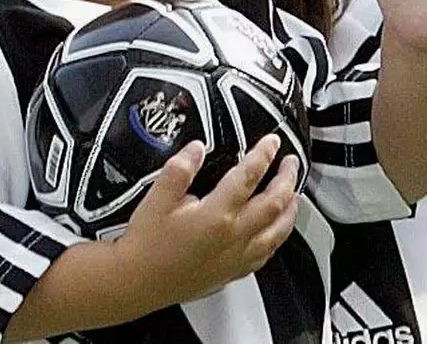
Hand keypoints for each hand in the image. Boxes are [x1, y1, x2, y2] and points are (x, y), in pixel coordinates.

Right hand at [115, 135, 299, 306]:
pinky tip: (275, 232)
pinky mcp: (230, 273)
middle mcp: (232, 237)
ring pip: (277, 232)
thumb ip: (179, 170)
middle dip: (287, 179)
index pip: (250, 176)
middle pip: (274, 203)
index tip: (270, 142)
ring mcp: (234, 257)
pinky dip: (276, 238)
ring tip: (294, 194)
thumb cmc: (144, 247)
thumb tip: (196, 149)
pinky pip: (265, 255)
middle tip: (291, 163)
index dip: (263, 154)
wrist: (132, 283)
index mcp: (216, 215)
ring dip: (289, 210)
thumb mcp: (156, 199)